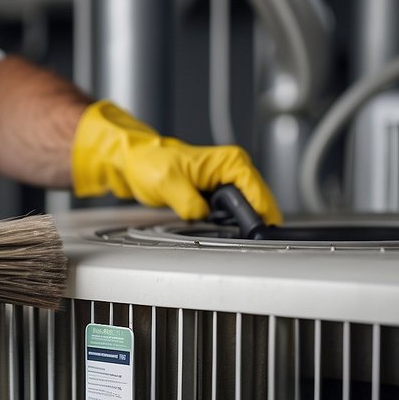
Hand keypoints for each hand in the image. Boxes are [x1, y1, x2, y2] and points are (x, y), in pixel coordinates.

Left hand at [71, 100, 281, 224]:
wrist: (137, 161)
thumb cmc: (150, 163)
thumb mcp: (168, 183)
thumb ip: (189, 202)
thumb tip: (203, 216)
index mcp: (229, 161)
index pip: (258, 191)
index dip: (260, 213)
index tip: (258, 232)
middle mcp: (234, 168)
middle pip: (260, 201)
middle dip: (255, 220)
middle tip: (246, 238)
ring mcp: (228, 180)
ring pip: (250, 208)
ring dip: (244, 222)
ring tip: (236, 234)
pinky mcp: (220, 192)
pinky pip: (236, 210)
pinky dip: (234, 222)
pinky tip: (227, 230)